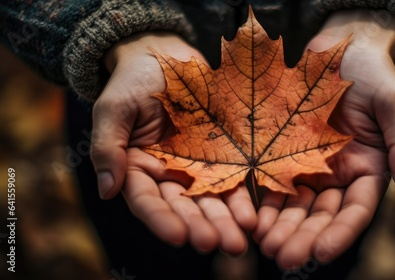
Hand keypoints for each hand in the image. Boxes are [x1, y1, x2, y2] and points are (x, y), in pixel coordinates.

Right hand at [90, 33, 255, 254]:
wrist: (163, 55)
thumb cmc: (132, 80)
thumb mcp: (113, 108)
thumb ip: (108, 147)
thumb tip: (106, 191)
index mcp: (138, 168)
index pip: (147, 201)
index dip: (162, 220)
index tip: (179, 238)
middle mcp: (168, 174)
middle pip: (184, 207)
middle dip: (201, 227)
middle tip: (219, 244)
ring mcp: (197, 165)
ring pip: (211, 198)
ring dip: (225, 220)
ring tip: (241, 239)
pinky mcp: (222, 154)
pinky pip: (233, 178)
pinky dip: (242, 198)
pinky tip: (254, 215)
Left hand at [252, 10, 394, 268]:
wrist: (340, 49)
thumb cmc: (373, 73)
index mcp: (369, 169)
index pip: (357, 210)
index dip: (341, 232)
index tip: (322, 252)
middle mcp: (338, 174)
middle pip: (321, 215)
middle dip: (304, 238)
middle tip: (284, 259)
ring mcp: (309, 165)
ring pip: (295, 206)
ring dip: (281, 227)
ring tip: (264, 245)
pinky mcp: (283, 154)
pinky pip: (272, 183)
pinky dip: (264, 202)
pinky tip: (251, 219)